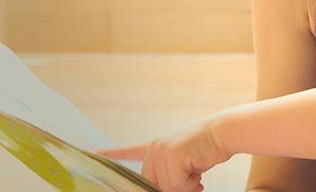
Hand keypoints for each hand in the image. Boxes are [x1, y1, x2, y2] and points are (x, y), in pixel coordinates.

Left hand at [98, 118, 231, 191]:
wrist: (224, 133)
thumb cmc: (207, 150)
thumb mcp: (183, 165)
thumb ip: (168, 176)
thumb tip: (165, 189)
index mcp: (155, 148)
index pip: (127, 152)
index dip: (107, 154)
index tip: (87, 151)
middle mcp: (154, 148)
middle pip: (153, 184)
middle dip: (174, 187)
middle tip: (192, 180)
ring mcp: (161, 150)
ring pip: (167, 186)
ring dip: (185, 186)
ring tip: (197, 172)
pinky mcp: (171, 154)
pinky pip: (177, 183)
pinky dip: (191, 183)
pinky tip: (198, 170)